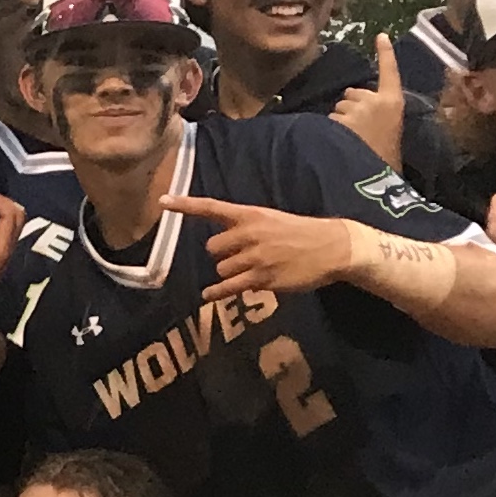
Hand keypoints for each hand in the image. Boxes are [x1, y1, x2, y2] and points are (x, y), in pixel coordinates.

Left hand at [158, 192, 357, 295]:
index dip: (185, 205)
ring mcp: (256, 257)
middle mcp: (250, 234)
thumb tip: (222, 246)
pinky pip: (229, 288)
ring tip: (254, 270)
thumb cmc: (300, 233)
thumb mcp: (272, 220)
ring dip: (231, 273)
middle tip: (241, 257)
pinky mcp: (262, 278)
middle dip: (223, 254)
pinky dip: (217, 292)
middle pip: (213, 248)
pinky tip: (209, 295)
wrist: (332, 247)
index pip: (212, 208)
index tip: (163, 201)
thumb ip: (245, 227)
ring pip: (222, 269)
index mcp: (251, 215)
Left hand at [330, 34, 407, 170]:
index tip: (380, 35)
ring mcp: (357, 110)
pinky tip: (340, 143)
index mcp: (394, 102)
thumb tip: (351, 100)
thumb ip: (377, 110)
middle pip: (353, 93)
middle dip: (351, 106)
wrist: (379, 179)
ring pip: (339, 107)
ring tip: (352, 140)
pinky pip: (330, 120)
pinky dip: (331, 129)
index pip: (390, 71)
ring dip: (341, 119)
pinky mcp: (341, 122)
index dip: (385, 54)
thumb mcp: (390, 128)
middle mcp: (376, 101)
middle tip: (360, 131)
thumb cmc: (385, 156)